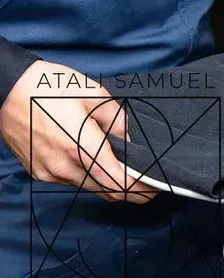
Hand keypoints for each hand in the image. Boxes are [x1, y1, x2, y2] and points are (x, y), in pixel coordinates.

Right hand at [1, 60, 154, 202]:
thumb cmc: (51, 87)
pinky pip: (71, 181)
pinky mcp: (38, 171)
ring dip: (108, 184)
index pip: (115, 180)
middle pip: (104, 189)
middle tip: (148, 184)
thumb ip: (116, 121)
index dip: (138, 188)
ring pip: (88, 187)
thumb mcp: (94, 94)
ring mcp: (48, 172)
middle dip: (129, 190)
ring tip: (126, 172)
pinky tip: (97, 165)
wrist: (8, 90)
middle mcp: (63, 165)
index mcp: (80, 145)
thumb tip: (128, 142)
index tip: (155, 187)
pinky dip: (89, 178)